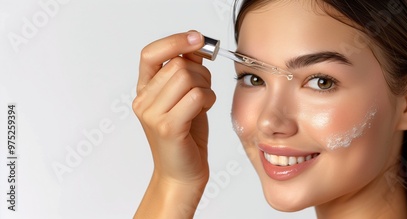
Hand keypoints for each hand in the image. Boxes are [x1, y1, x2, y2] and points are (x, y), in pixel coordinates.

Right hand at [133, 31, 215, 186]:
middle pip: (178, 65)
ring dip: (206, 88)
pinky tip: (204, 111)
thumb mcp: (185, 98)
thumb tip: (195, 47)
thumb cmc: (186, 136)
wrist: (182, 174)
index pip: (151, 54)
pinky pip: (196, 96)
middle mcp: (143, 101)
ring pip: (188, 78)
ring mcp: (152, 114)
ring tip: (203, 104)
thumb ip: (186, 72)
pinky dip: (208, 100)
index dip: (175, 42)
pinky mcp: (168, 127)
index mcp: (144, 90)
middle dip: (202, 74)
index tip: (197, 38)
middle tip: (204, 90)